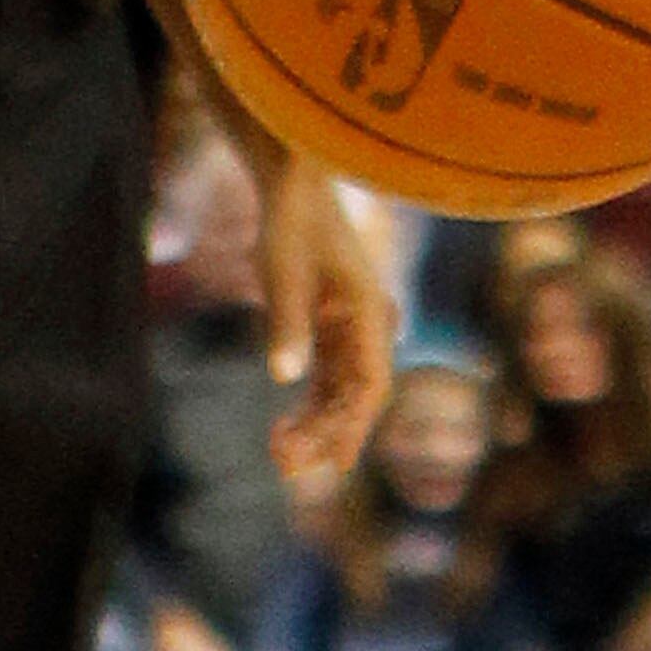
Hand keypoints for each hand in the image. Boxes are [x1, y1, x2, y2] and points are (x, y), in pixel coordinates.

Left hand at [257, 159, 390, 477]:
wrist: (294, 184)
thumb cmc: (291, 222)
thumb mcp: (283, 270)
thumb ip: (287, 323)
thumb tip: (283, 376)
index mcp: (370, 314)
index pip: (370, 385)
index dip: (353, 428)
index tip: (334, 466)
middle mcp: (369, 327)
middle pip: (356, 397)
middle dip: (326, 434)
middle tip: (286, 466)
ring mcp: (352, 329)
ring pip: (341, 392)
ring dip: (317, 425)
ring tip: (280, 455)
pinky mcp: (332, 327)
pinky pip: (327, 378)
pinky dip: (310, 405)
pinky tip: (286, 428)